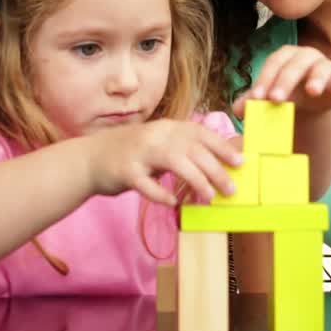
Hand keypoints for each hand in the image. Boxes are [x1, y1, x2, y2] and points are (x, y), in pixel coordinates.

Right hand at [85, 119, 241, 205]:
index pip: (200, 133)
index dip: (222, 147)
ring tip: (209, 197)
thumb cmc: (132, 154)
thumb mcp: (160, 145)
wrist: (89, 158)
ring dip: (196, 180)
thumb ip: (183, 151)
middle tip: (231, 190)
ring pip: (175, 162)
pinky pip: (146, 184)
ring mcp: (139, 152)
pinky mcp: (125, 171)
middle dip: (216, 170)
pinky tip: (173, 202)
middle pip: (192, 149)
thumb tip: (218, 164)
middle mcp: (155, 135)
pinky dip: (161, 193)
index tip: (240, 162)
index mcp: (167, 128)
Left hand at [231, 45, 330, 115]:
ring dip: (317, 78)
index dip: (265, 79)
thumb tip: (238, 110)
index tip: (257, 98)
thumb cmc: (287, 94)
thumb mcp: (269, 97)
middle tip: (276, 99)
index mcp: (286, 57)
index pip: (274, 63)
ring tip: (312, 91)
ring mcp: (326, 65)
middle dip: (285, 81)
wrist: (312, 103)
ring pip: (322, 67)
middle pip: (295, 64)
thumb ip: (253, 101)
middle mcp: (306, 56)